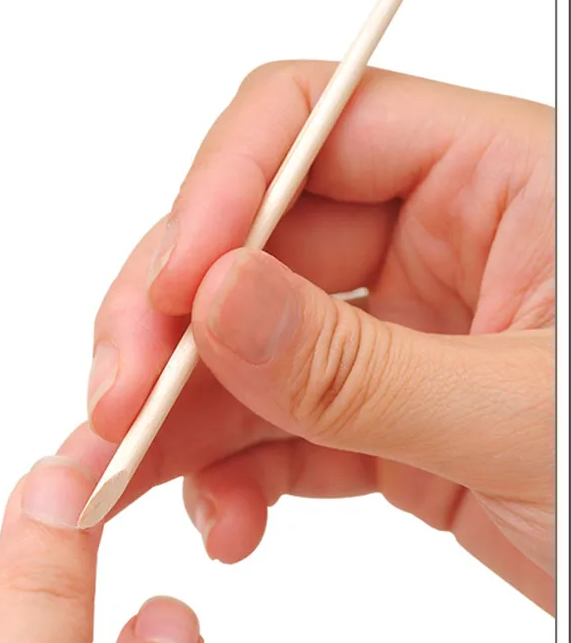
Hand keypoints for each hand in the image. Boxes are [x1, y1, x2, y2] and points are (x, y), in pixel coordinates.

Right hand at [86, 61, 554, 612]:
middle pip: (248, 246)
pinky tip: (223, 520)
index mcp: (496, 182)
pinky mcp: (377, 417)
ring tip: (129, 481)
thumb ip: (359, 368)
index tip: (168, 293)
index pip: (311, 122)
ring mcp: (395, 334)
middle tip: (116, 405)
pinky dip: (232, 473)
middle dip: (168, 329)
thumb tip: (214, 302)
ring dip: (178, 417)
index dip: (219, 192)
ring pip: (244, 349)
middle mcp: (432, 243)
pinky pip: (275, 426)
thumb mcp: (526, 420)